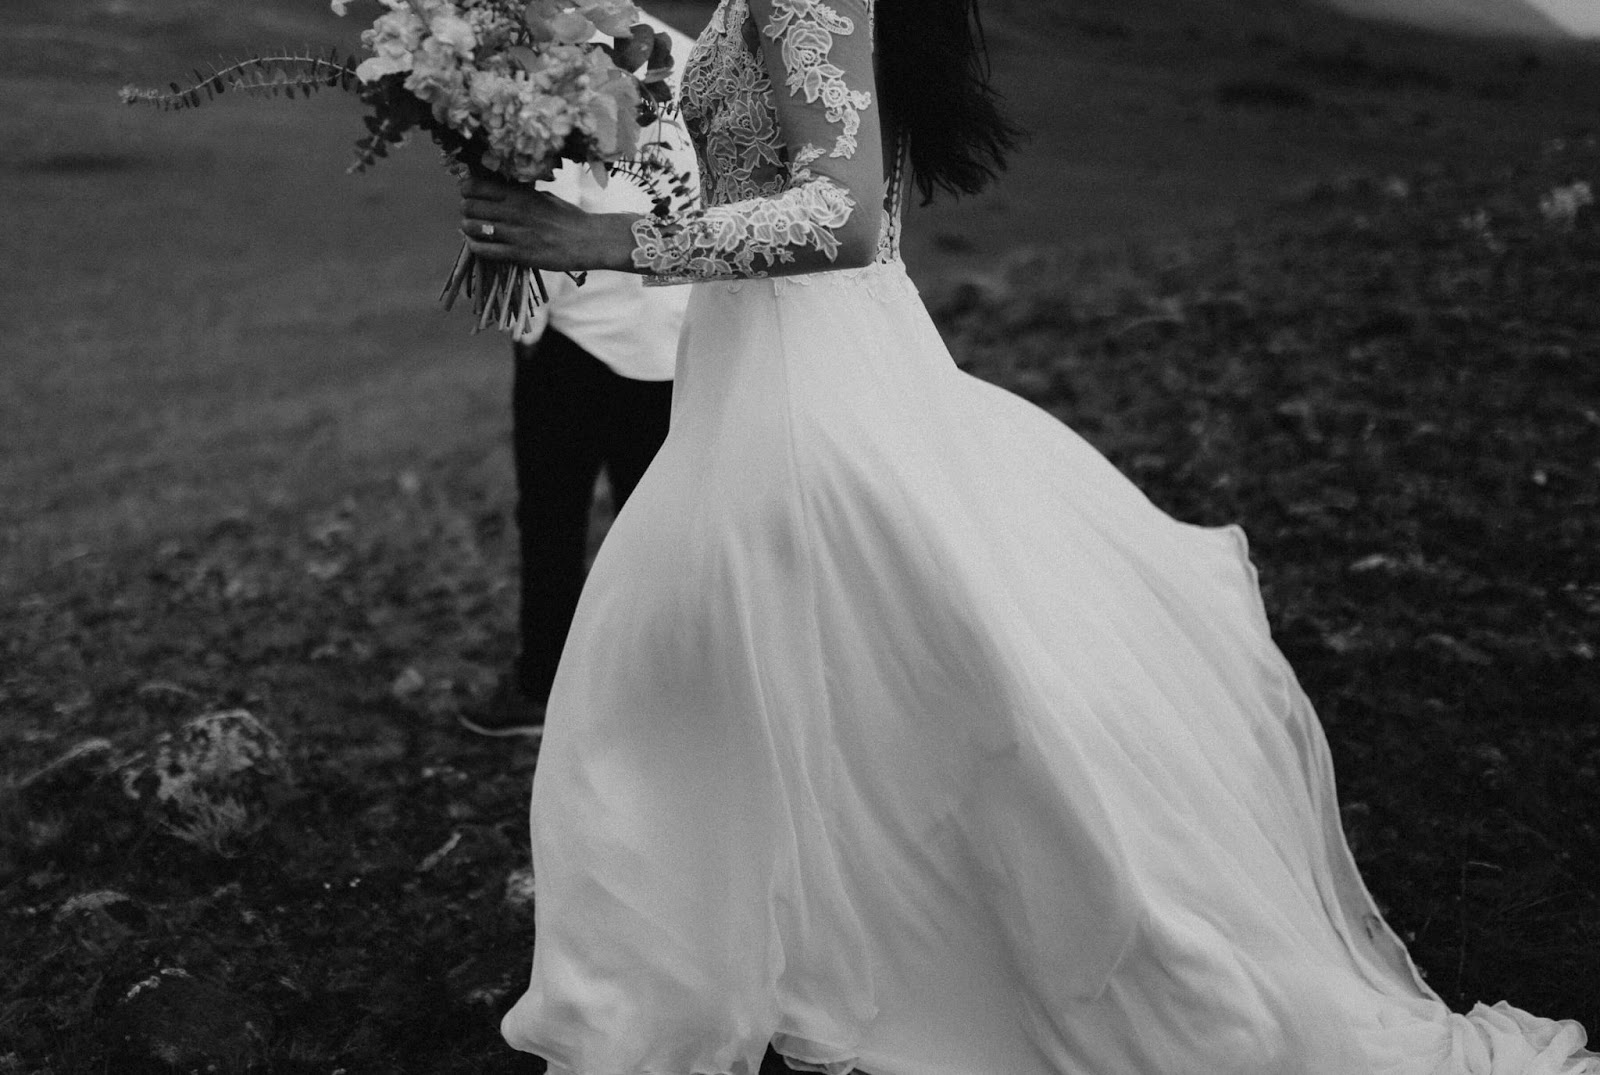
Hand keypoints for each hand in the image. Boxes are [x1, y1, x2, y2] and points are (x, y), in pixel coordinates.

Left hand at [459, 177, 637, 272]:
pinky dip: (475, 246)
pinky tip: (479, 244)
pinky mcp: (518, 254)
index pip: (475, 185)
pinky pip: (484, 250)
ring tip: (474, 229)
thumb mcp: (543, 196)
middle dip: (467, 210)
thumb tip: (496, 188)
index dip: (467, 189)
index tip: (471, 194)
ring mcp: (515, 233)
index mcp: (519, 193)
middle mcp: (514, 210)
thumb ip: (519, 193)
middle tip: (472, 213)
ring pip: (473, 227)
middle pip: (469, 206)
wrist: (588, 240)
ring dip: (468, 228)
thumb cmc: (567, 217)